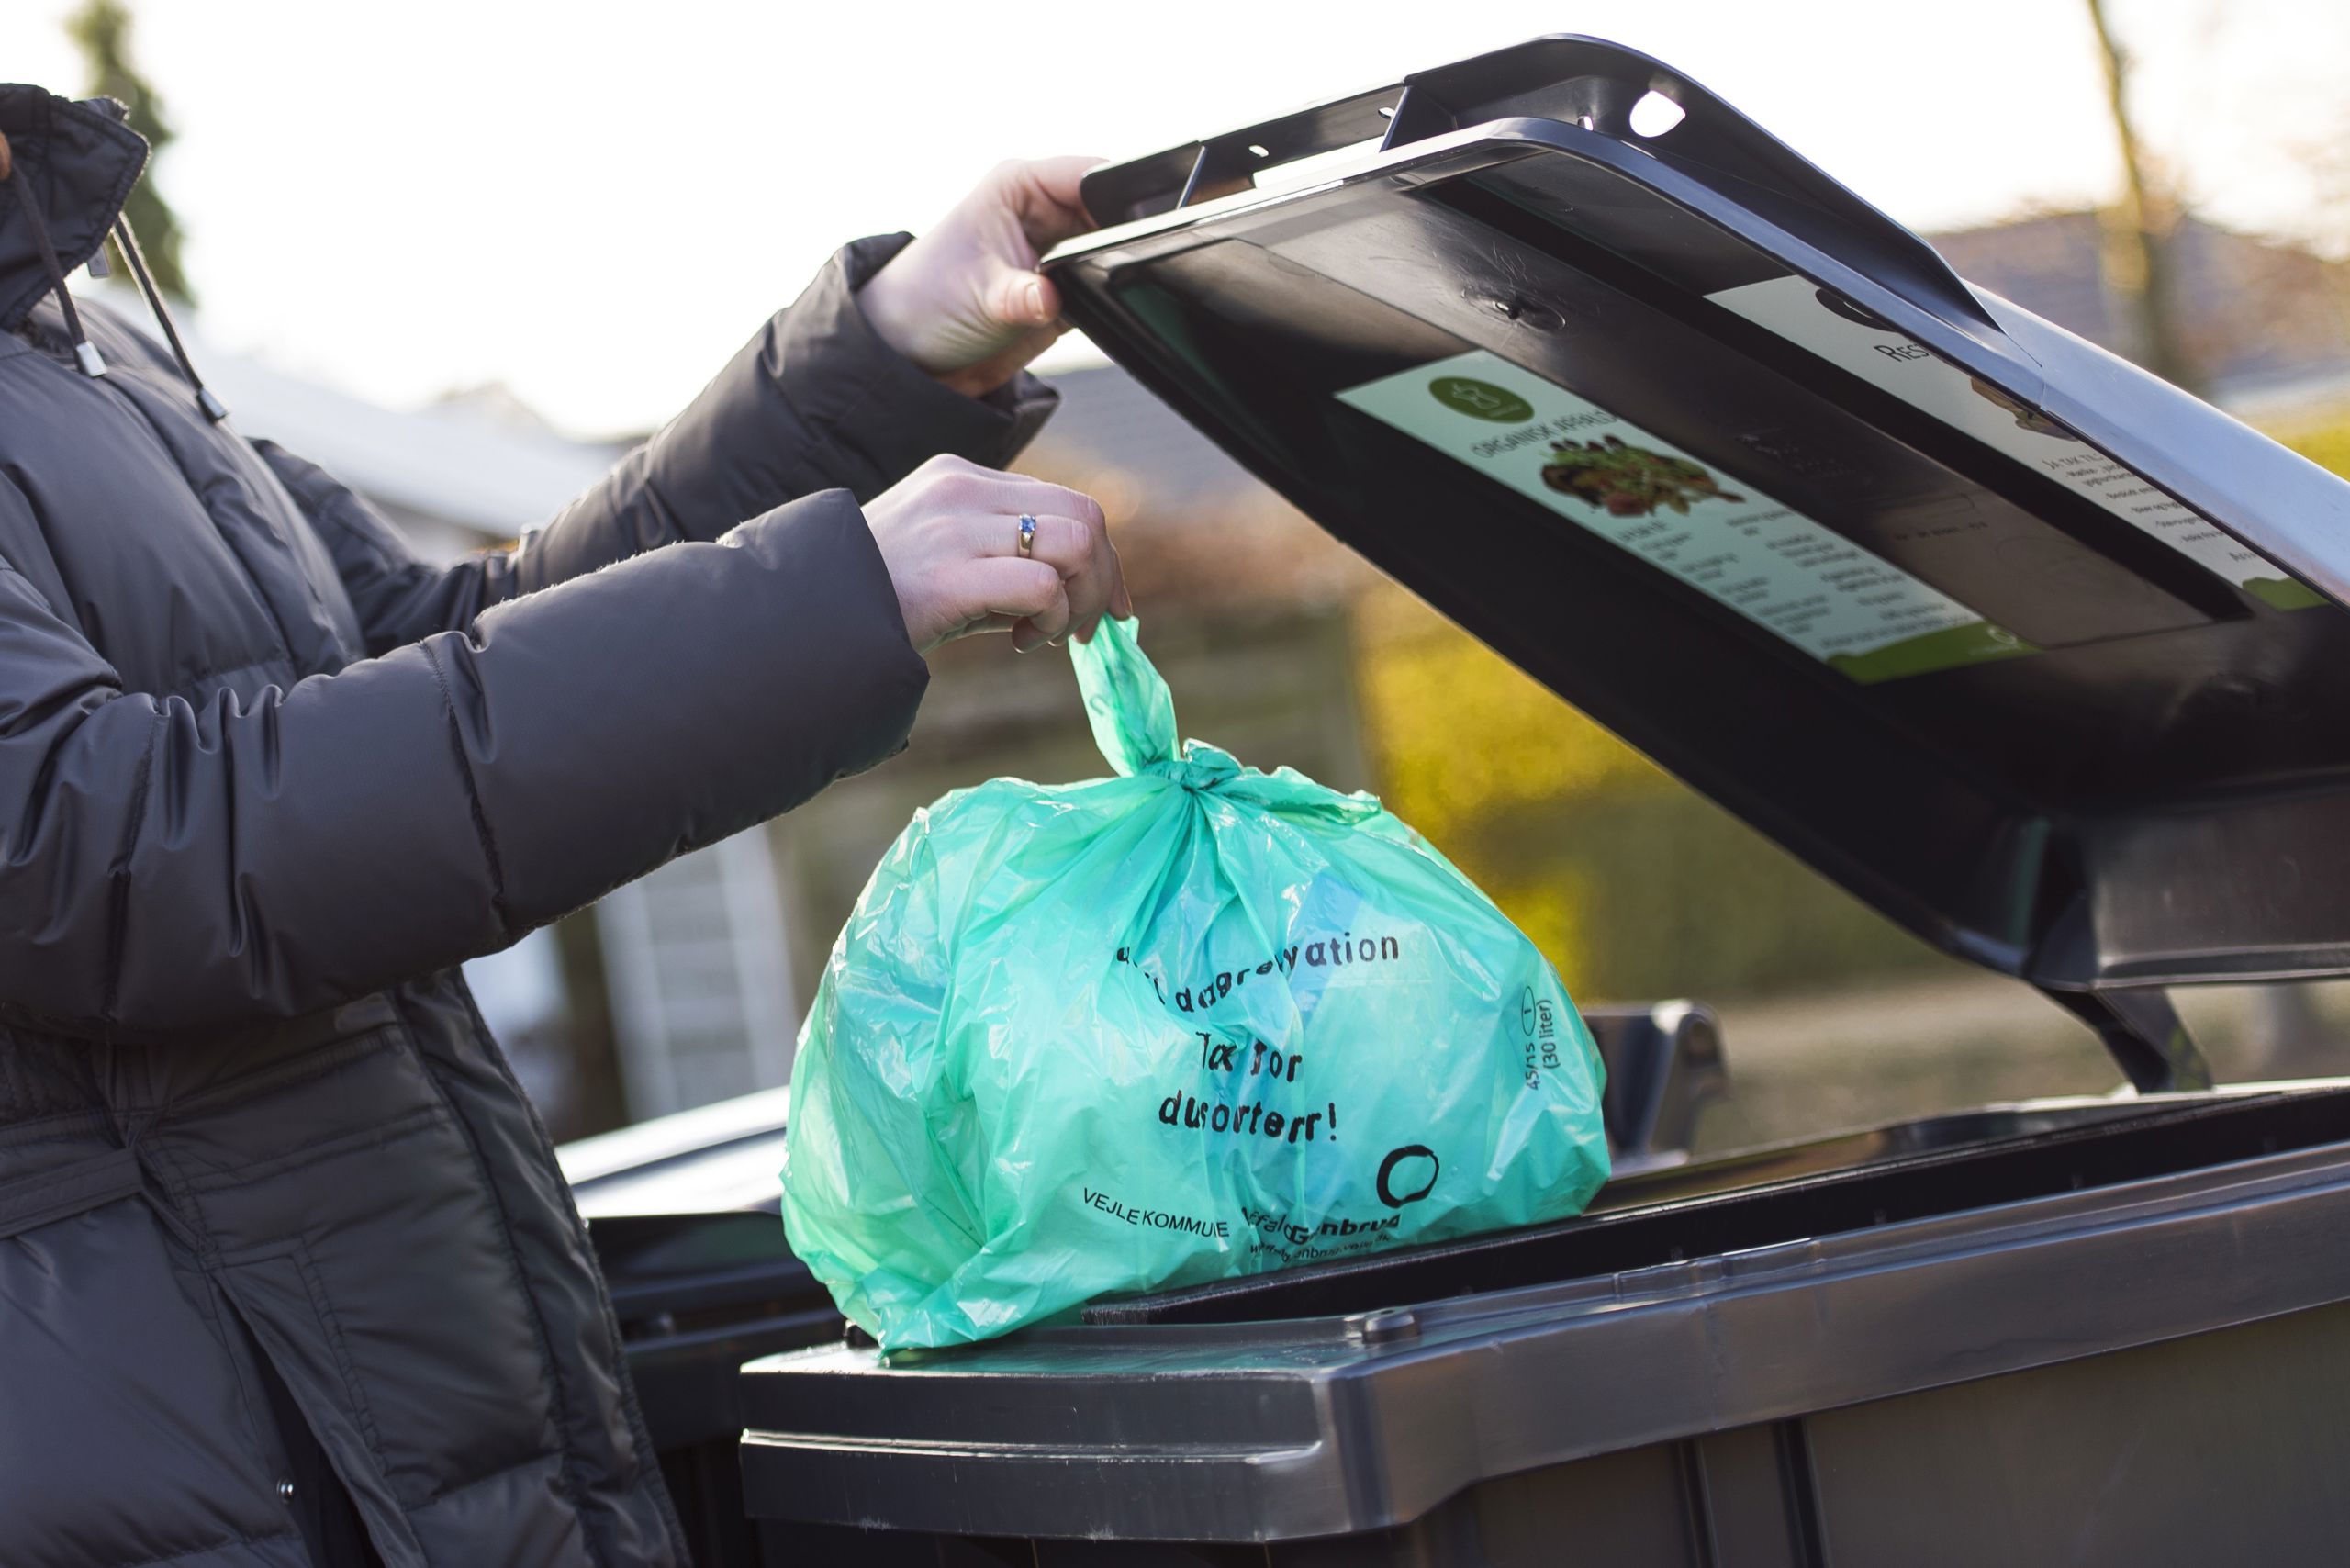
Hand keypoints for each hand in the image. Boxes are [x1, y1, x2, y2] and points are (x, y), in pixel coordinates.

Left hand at [857, 157, 1101, 397]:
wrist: (914, 356)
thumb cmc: (927, 302)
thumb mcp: (978, 297)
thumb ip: (1022, 297)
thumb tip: (1055, 298)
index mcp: (1021, 186)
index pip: (1090, 175)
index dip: (1121, 195)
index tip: (1142, 224)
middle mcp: (1043, 211)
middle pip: (1111, 212)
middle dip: (1120, 240)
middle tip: (1111, 271)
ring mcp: (1057, 250)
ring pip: (1112, 249)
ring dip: (1111, 271)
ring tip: (1088, 293)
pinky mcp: (1065, 288)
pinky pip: (1103, 285)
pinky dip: (1105, 298)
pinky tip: (1089, 311)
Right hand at [863, 456, 1130, 654]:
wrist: (801, 620)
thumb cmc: (875, 600)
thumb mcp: (946, 563)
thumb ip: (1006, 566)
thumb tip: (1082, 598)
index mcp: (962, 478)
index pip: (1067, 501)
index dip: (1102, 558)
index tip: (1105, 607)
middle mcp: (963, 489)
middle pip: (1085, 516)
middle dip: (1102, 580)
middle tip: (1080, 629)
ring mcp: (955, 527)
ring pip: (1075, 543)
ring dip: (1080, 600)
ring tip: (1043, 634)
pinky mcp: (948, 574)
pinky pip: (1042, 584)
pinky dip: (1051, 620)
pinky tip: (1020, 642)